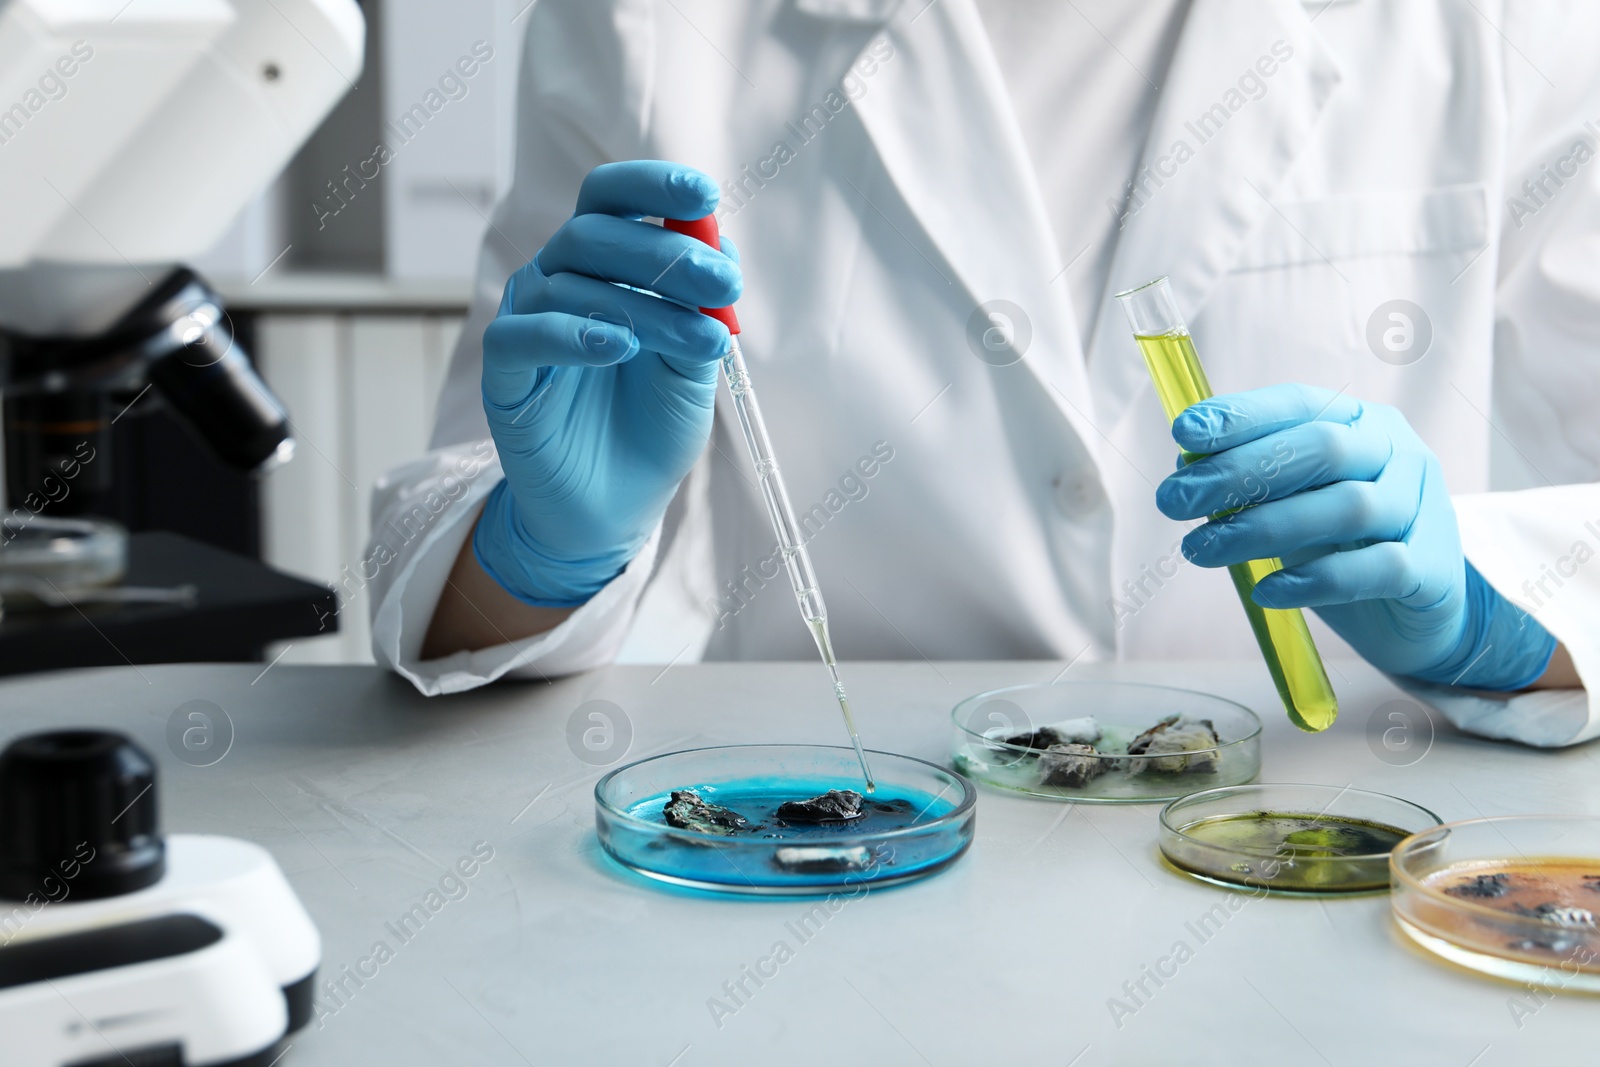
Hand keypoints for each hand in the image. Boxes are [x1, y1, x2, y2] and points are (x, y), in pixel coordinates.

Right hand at [473, 161, 739, 604]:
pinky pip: (523, 337)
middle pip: (593, 233)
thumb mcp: (692, 363)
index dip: (652, 185)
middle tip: (722, 282)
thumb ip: (699, 305)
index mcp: (600, 266)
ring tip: (699, 340)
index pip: (611, 199)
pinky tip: (619, 348)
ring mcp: (526, 325)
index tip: (706, 195)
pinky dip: (573, 336)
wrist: (617, 506)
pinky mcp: (504, 376)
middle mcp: (556, 282)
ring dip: (646, 308)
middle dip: (665, 252)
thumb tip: (719, 242)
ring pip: (571, 287)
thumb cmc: (651, 426)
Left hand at [1154, 384, 1555, 690]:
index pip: (1301, 404)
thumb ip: (1251, 482)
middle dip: (1238, 473)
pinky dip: (1316, 580)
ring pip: (1348, 507)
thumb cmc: (1340, 545)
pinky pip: (1376, 568)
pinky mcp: (1433, 569)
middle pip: (1322, 449)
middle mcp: (1398, 453)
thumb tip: (1185, 467)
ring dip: (1263, 527)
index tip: (1182, 433)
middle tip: (1174, 501)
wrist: (1415, 611)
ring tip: (1199, 549)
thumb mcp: (1290, 503)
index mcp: (1360, 423)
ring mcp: (1423, 508)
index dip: (1241, 415)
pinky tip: (1268, 591)